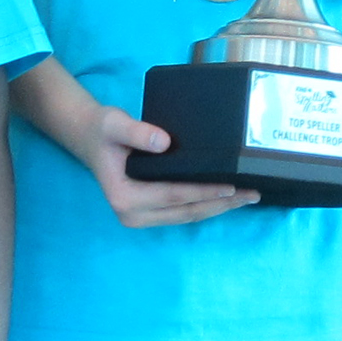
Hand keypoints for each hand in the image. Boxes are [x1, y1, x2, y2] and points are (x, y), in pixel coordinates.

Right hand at [80, 102, 255, 227]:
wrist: (90, 137)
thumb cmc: (102, 130)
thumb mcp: (114, 124)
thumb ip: (136, 131)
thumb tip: (164, 142)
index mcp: (124, 197)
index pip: (173, 195)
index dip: (204, 191)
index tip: (231, 186)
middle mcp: (132, 214)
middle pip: (186, 212)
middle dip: (221, 204)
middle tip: (252, 194)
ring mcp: (140, 217)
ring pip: (188, 216)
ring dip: (218, 208)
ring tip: (247, 197)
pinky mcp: (149, 213)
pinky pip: (183, 212)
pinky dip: (206, 205)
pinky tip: (227, 198)